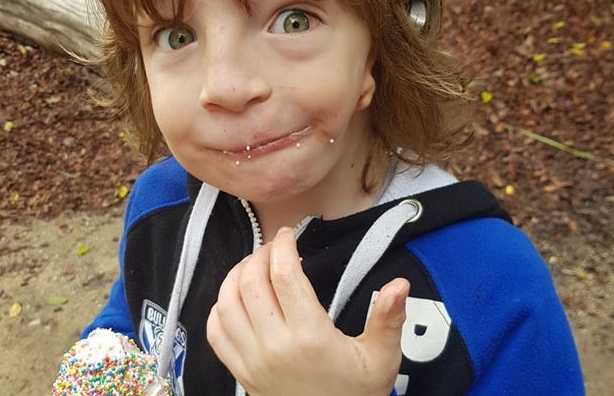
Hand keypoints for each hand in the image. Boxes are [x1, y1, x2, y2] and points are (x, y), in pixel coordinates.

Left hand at [206, 227, 408, 395]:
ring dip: (237, 276)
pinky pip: (215, 332)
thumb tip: (399, 285)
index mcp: (310, 337)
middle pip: (250, 282)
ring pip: (226, 302)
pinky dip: (220, 307)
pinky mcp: (240, 373)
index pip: (283, 275)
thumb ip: (388, 320)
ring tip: (256, 268)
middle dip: (260, 255)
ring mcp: (252, 360)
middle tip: (276, 249)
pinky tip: (237, 299)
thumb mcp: (381, 360)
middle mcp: (274, 346)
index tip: (289, 234)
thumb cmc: (355, 395)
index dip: (282, 246)